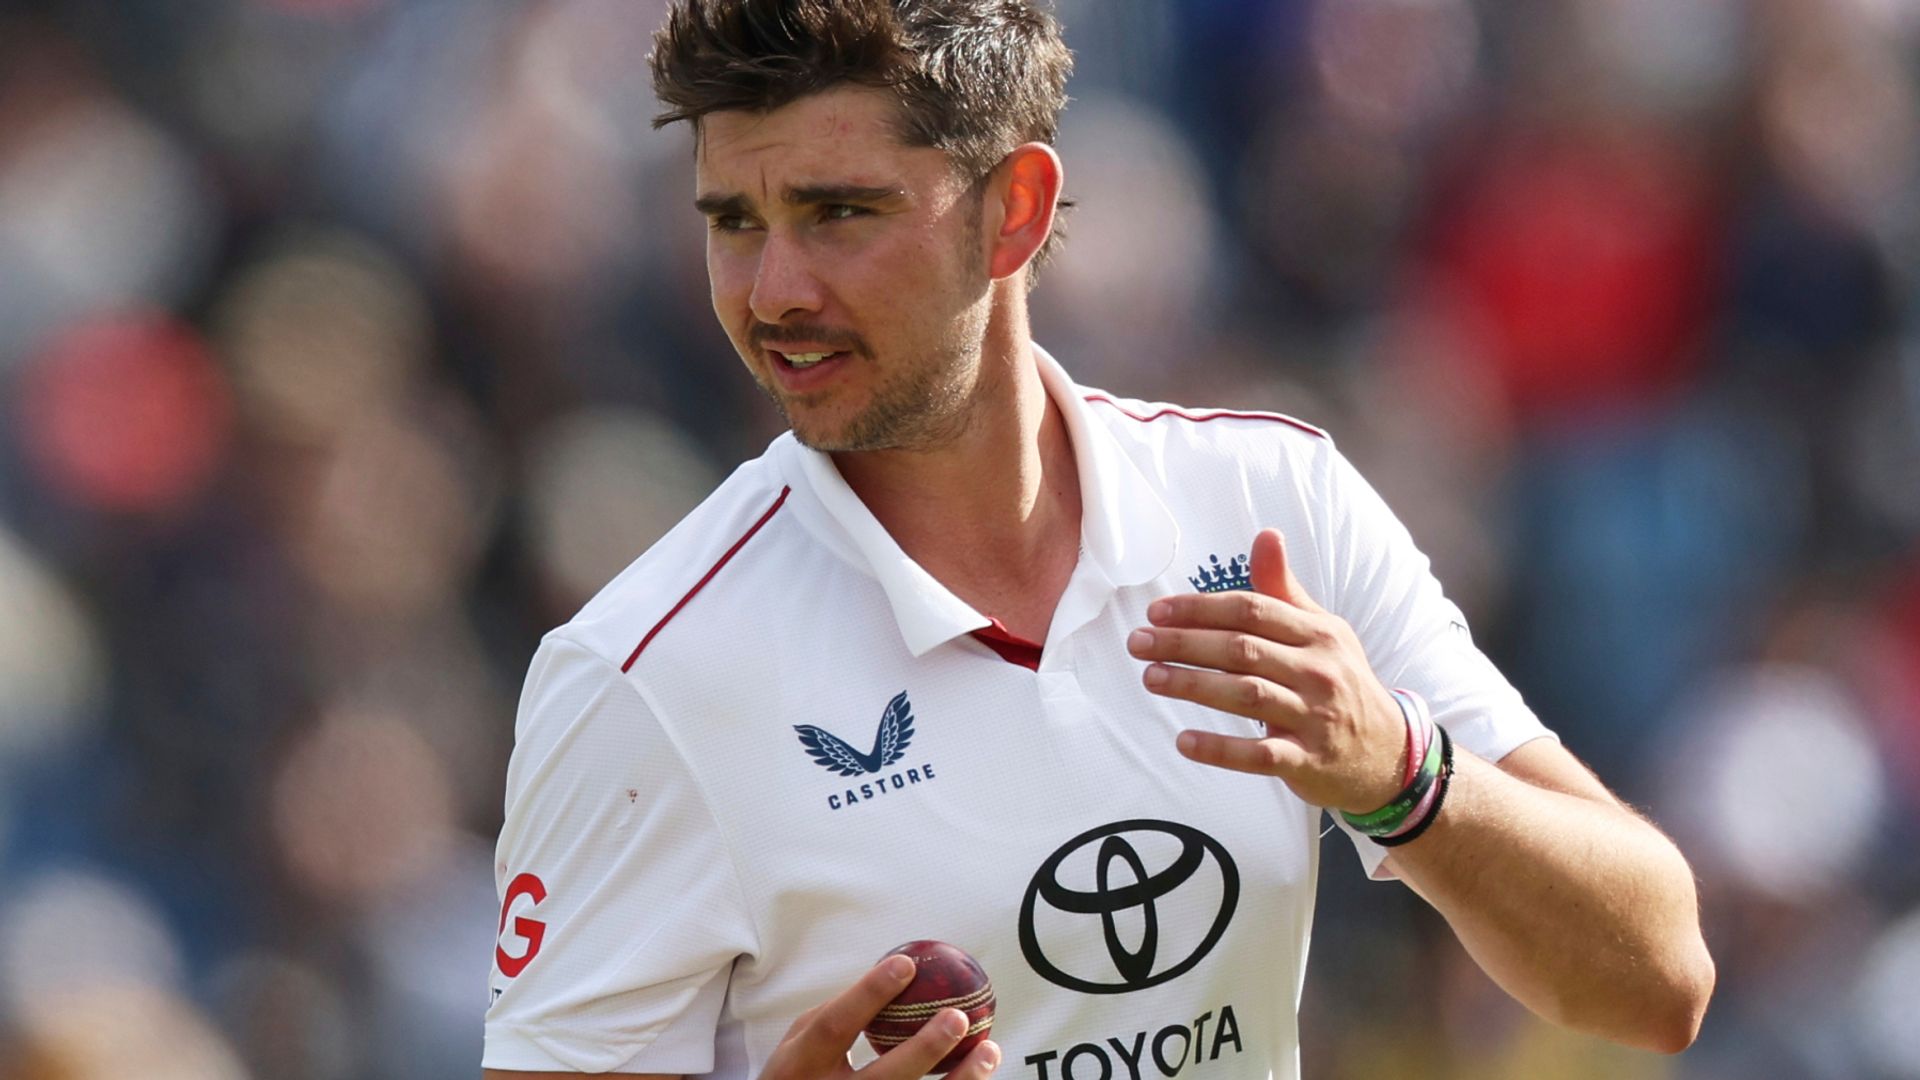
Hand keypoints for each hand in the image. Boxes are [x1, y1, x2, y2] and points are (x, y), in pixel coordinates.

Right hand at [760, 955, 999, 1079]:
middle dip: (924, 1048)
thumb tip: (886, 979)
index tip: (905, 965)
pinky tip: (979, 1075)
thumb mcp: (797, 1046)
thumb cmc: (797, 1077)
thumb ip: (833, 1015)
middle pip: (882, 1077)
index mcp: (800, 1065)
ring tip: (989, 1051)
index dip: (868, 994)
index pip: (834, 1026)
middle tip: (958, 1016)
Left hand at [1127, 527, 1406, 813]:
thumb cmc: (1340, 681)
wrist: (1389, 753)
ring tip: (1151, 678)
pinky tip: (1184, 741)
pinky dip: (1220, 749)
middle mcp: (1319, 671)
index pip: (1252, 610)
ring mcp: (1315, 717)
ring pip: (1246, 695)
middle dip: (1184, 643)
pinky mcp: (1308, 761)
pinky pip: (1259, 755)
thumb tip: (1265, 534)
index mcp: (1318, 634)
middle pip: (1242, 649)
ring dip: (1193, 685)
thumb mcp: (1322, 631)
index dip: (1201, 609)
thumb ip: (1284, 589)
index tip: (1157, 612)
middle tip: (1138, 643)